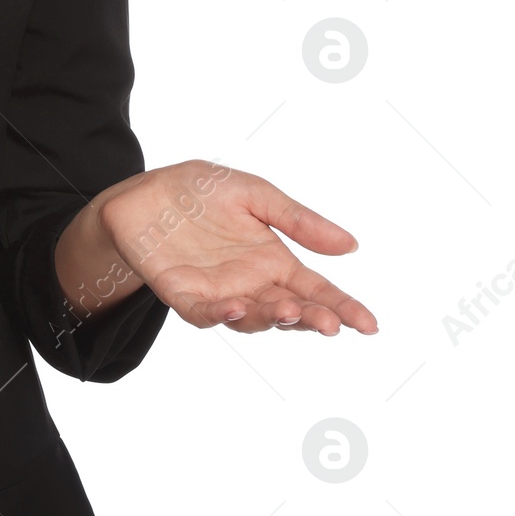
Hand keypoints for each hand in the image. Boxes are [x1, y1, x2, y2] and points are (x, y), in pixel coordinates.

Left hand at [96, 159, 377, 335]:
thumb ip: (298, 221)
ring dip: (271, 318)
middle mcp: (251, 284)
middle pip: (290, 310)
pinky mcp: (183, 294)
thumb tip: (351, 246)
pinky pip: (204, 313)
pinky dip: (221, 314)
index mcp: (274, 261)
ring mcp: (219, 293)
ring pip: (252, 318)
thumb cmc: (201, 192)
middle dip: (312, 319)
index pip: (316, 290)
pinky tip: (237, 307)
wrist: (144, 191)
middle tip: (331, 323)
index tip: (370, 324)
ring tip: (292, 312)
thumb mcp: (255, 195)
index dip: (343, 307)